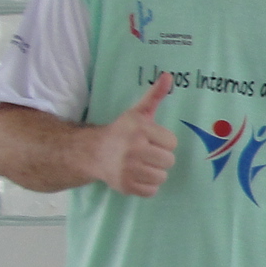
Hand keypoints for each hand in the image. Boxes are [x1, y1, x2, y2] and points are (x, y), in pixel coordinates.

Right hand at [92, 72, 177, 196]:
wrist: (93, 152)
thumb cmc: (122, 132)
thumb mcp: (138, 112)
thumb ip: (155, 96)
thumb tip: (168, 76)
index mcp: (140, 129)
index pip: (172, 143)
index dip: (163, 142)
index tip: (150, 139)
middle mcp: (133, 148)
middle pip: (169, 161)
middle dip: (160, 158)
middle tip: (146, 153)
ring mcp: (128, 169)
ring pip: (161, 177)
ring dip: (154, 172)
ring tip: (141, 164)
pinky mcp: (125, 185)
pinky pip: (151, 191)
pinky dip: (146, 186)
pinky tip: (136, 175)